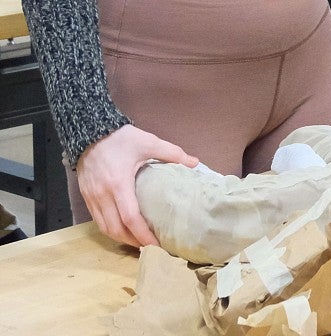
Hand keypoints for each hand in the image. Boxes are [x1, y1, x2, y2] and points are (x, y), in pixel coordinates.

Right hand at [76, 124, 198, 247]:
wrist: (89, 131)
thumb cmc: (121, 138)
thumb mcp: (149, 142)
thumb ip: (172, 153)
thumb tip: (195, 163)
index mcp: (119, 184)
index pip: (130, 218)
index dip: (143, 235)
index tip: (156, 245)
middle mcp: (103, 195)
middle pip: (116, 229)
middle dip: (133, 242)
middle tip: (150, 248)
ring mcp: (92, 197)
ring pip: (105, 227)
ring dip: (121, 238)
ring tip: (138, 242)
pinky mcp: (86, 196)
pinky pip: (97, 220)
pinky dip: (110, 229)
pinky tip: (123, 229)